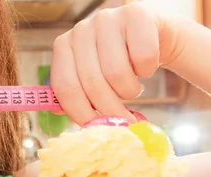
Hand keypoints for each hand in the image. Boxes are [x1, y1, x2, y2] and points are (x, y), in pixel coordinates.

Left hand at [50, 2, 177, 125]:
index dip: (80, 112)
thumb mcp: (91, 78)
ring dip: (129, 90)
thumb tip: (58, 112)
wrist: (153, 38)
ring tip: (131, 88)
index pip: (65, 87)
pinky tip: (144, 68)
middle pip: (91, 83)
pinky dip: (147, 71)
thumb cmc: (118, 64)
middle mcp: (80, 30)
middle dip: (109, 109)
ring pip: (116, 72)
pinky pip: (142, 57)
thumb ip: (74, 94)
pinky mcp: (136, 14)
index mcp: (63, 47)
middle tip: (122, 121)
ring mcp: (107, 19)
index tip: (95, 127)